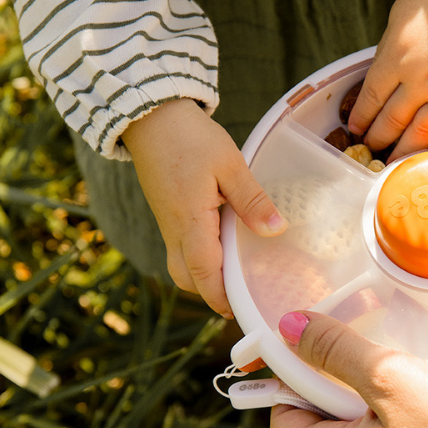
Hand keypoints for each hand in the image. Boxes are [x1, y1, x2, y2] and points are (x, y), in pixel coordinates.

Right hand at [122, 99, 286, 315]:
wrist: (150, 115)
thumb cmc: (189, 137)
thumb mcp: (230, 164)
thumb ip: (252, 200)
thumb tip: (277, 231)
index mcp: (190, 221)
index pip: (205, 273)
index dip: (222, 298)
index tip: (240, 311)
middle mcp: (174, 229)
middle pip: (188, 278)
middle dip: (212, 293)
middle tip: (242, 296)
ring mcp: (167, 222)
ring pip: (181, 266)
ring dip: (205, 277)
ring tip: (235, 275)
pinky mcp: (167, 214)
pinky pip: (181, 248)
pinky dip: (200, 258)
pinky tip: (223, 246)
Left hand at [269, 311, 427, 427]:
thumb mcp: (393, 379)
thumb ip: (338, 351)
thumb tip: (289, 327)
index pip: (284, 422)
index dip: (290, 380)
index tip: (314, 345)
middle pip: (326, 425)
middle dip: (342, 382)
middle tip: (373, 350)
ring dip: (382, 396)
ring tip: (414, 372)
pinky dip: (410, 416)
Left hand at [349, 0, 427, 157]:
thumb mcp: (398, 19)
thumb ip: (387, 53)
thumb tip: (379, 85)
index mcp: (397, 58)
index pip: (371, 99)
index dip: (361, 119)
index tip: (356, 130)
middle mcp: (422, 79)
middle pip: (393, 121)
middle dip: (379, 139)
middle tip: (372, 150)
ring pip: (423, 133)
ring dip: (405, 152)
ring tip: (394, 162)